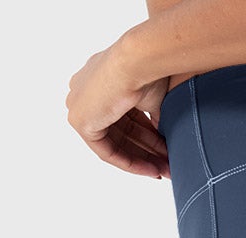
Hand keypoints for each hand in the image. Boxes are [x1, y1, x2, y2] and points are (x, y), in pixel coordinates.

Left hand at [67, 35, 169, 178]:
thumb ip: (154, 120)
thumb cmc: (149, 67)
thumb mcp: (154, 100)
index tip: (164, 150)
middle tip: (166, 166)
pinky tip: (150, 169)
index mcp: (100, 79)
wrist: (140, 59)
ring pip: (114, 144)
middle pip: (119, 133)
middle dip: (145, 152)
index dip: (146, 136)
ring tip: (164, 171)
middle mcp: (86, 91)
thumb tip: (164, 141)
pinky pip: (106, 151)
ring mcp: (79, 106)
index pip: (123, 117)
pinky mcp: (80, 121)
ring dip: (141, 160)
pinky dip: (129, 163)